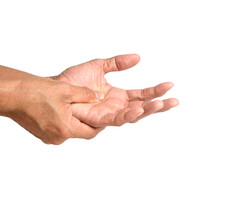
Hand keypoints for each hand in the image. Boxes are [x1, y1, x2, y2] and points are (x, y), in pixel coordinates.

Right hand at [8, 77, 103, 143]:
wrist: (9, 97)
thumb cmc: (34, 92)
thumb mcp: (65, 90)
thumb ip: (85, 94)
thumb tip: (99, 97)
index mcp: (65, 129)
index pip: (92, 132)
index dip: (100, 124)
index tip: (105, 115)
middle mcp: (57, 138)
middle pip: (81, 133)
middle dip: (88, 121)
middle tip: (93, 109)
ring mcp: (48, 138)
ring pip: (70, 131)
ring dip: (75, 121)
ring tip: (77, 107)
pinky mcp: (42, 135)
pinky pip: (59, 130)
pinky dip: (64, 121)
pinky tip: (62, 109)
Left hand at [54, 54, 178, 126]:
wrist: (55, 88)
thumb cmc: (73, 80)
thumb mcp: (99, 66)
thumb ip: (118, 63)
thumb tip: (138, 57)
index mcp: (118, 96)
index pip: (141, 95)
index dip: (155, 91)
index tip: (169, 85)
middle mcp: (116, 108)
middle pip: (142, 108)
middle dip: (159, 105)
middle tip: (174, 101)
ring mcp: (109, 115)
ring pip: (133, 115)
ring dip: (148, 111)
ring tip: (161, 104)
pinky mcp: (100, 120)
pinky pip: (118, 119)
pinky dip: (129, 115)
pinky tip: (140, 110)